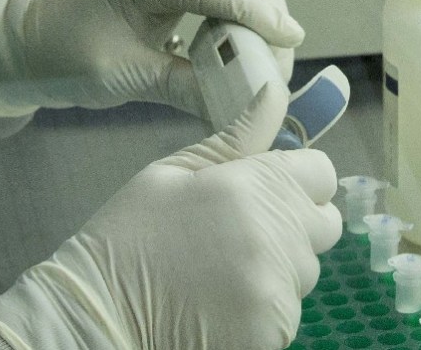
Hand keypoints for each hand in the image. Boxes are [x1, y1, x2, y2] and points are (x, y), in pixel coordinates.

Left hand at [0, 0, 301, 117]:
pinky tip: (248, 42)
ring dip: (264, 12)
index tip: (290, 40)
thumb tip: (242, 109)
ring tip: (266, 61)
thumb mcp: (123, 77)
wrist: (33, 35)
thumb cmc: (65, 54)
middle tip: (277, 67)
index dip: (258, 13)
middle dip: (269, 16)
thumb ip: (184, 88)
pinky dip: (249, 8)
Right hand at [0, 84, 342, 348]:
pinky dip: (263, 309)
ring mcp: (279, 288)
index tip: (269, 192)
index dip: (299, 181)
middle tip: (242, 235)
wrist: (97, 315)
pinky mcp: (274, 330)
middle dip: (294, 225)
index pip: (322, 174)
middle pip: (323, 225)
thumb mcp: (174, 171)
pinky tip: (222, 304)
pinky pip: (288, 311)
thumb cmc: (129, 235)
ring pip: (305, 271)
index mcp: (257, 184)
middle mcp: (279, 234)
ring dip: (277, 269)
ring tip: (222, 272)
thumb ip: (237, 136)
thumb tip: (275, 94)